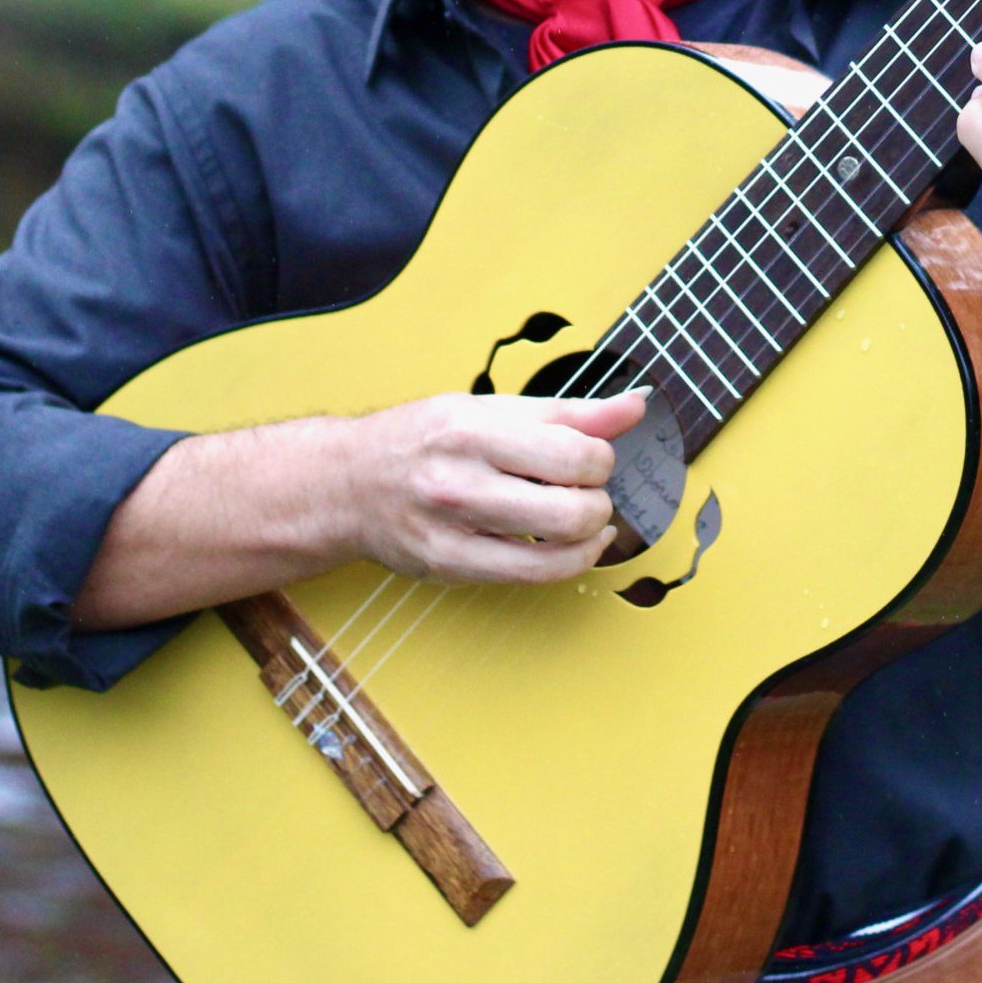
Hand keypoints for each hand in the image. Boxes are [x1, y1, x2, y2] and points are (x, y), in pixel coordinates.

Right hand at [320, 388, 642, 583]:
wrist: (348, 484)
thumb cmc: (422, 440)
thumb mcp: (489, 408)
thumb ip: (566, 412)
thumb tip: (634, 407)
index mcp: (471, 428)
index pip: (574, 452)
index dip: (601, 458)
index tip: (590, 457)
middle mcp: (458, 480)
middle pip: (574, 506)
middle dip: (599, 499)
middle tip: (586, 488)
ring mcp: (452, 530)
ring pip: (560, 548)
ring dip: (590, 533)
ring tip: (582, 516)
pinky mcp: (450, 567)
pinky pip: (534, 576)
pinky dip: (569, 562)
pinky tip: (572, 545)